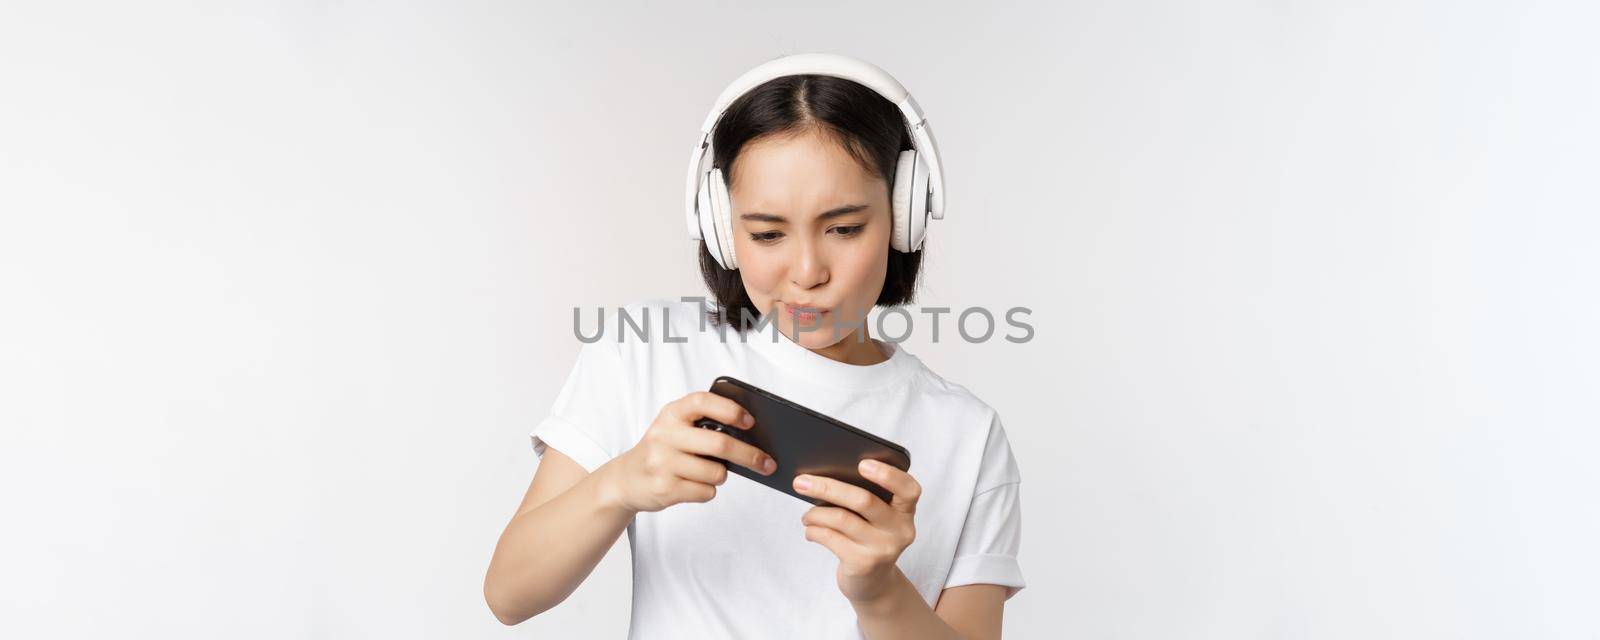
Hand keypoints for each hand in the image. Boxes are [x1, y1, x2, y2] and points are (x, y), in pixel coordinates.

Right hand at [596, 391, 776, 514]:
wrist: (625, 480)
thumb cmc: (662, 451)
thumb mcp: (675, 428)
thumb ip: (703, 425)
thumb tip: (750, 436)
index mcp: (671, 414)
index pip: (702, 402)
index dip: (729, 410)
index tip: (750, 422)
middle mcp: (664, 435)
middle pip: (719, 443)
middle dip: (749, 456)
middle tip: (767, 463)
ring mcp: (662, 463)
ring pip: (716, 473)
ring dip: (719, 476)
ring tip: (704, 472)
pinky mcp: (665, 488)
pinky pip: (706, 492)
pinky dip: (707, 491)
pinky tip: (691, 485)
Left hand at [794, 459, 921, 604]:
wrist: (873, 583)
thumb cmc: (869, 539)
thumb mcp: (877, 520)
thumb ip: (865, 499)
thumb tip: (823, 476)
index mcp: (905, 512)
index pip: (908, 489)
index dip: (888, 475)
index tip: (862, 463)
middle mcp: (899, 530)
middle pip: (863, 500)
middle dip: (827, 487)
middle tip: (800, 481)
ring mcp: (882, 548)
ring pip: (841, 518)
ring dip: (815, 513)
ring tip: (806, 515)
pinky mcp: (863, 563)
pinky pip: (830, 538)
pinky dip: (814, 530)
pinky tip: (810, 529)